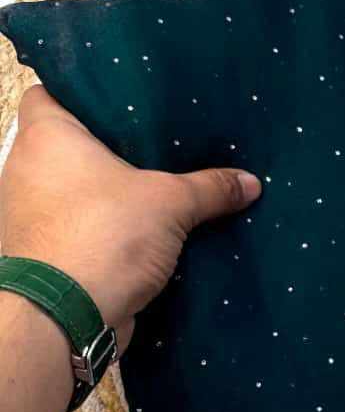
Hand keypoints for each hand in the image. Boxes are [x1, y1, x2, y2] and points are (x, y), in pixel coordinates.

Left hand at [0, 85, 260, 350]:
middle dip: (105, 148)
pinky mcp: (43, 256)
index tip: (121, 100)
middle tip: (154, 143)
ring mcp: (29, 216)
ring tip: (154, 188)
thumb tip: (251, 182)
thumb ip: (209, 187)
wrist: (62, 318)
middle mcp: (26, 169)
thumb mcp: (170, 203)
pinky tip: (142, 232)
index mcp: (46, 137)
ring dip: (105, 195)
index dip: (81, 92)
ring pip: (72, 191)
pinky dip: (102, 231)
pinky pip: (77, 230)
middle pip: (66, 145)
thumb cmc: (104, 235)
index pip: (49, 93)